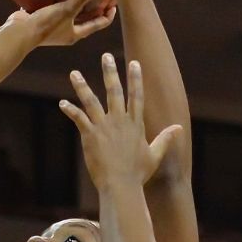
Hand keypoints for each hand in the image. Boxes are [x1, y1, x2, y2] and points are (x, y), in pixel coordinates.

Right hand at [5, 0, 115, 46]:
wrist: (19, 33)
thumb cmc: (45, 25)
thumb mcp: (67, 10)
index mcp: (75, 34)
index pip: (98, 25)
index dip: (108, 16)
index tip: (114, 4)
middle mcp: (66, 32)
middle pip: (85, 19)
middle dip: (94, 8)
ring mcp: (54, 27)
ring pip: (69, 13)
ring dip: (76, 3)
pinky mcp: (42, 20)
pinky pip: (53, 7)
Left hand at [59, 54, 181, 189]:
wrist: (121, 186)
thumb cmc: (138, 173)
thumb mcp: (154, 155)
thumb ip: (165, 138)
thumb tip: (179, 127)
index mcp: (135, 124)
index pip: (136, 96)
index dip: (135, 78)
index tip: (134, 62)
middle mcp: (120, 121)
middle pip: (114, 91)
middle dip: (110, 72)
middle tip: (106, 56)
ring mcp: (104, 127)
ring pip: (92, 101)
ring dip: (82, 86)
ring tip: (73, 73)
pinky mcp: (90, 136)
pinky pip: (79, 118)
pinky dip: (70, 110)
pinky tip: (62, 103)